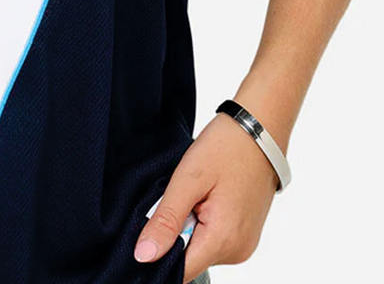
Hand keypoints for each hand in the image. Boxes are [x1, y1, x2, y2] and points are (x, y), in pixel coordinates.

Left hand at [134, 113, 278, 281]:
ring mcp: (243, 244)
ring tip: (193, 194)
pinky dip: (200, 222)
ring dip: (186, 226)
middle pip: (188, 258)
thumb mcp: (188, 180)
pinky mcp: (244, 235)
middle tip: (177, 198)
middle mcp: (237, 251)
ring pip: (198, 247)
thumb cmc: (225, 149)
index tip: (152, 227)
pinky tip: (202, 197)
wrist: (259, 132)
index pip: (181, 272)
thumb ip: (166, 221)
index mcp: (223, 241)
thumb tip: (144, 256)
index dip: (158, 255)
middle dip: (173, 234)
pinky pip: (212, 238)